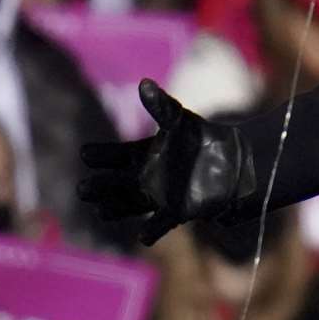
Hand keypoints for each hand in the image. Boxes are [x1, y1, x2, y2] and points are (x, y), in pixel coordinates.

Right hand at [77, 79, 255, 245]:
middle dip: (99, 187)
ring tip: (101, 210)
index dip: (100, 155)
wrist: (234, 163)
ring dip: (115, 209)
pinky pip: (159, 224)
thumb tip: (144, 83)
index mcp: (141, 155)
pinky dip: (151, 230)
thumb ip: (162, 107)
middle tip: (84, 188)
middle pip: (114, 184)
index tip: (86, 153)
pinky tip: (142, 236)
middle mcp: (144, 178)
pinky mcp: (175, 212)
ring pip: (128, 205)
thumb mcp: (181, 121)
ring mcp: (157, 196)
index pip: (113, 156)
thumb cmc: (203, 139)